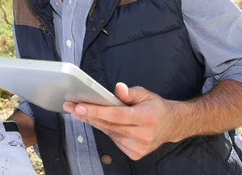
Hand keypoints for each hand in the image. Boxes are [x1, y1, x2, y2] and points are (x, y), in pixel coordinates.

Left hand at [63, 82, 179, 160]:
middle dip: (88, 115)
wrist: (170, 126)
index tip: (79, 107)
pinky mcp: (134, 153)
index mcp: (146, 118)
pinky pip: (113, 139)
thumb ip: (130, 92)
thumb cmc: (155, 107)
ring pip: (109, 132)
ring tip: (79, 112)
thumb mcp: (145, 94)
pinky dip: (105, 129)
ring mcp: (138, 147)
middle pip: (109, 124)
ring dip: (93, 122)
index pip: (116, 115)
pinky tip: (96, 121)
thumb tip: (117, 88)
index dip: (97, 111)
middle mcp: (143, 135)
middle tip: (71, 107)